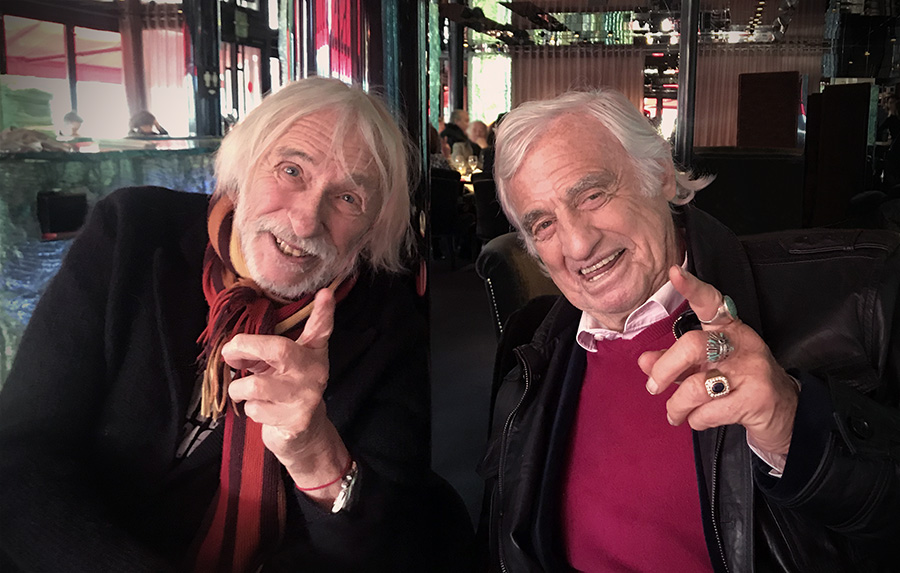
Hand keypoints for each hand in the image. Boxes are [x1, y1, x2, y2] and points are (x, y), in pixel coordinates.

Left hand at [222, 288, 348, 497]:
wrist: (303, 435)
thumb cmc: (286, 390)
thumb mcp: (282, 365)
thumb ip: (263, 349)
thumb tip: (231, 348)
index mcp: (312, 353)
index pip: (321, 329)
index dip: (324, 312)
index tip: (325, 293)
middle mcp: (315, 372)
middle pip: (280, 350)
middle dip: (246, 346)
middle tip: (229, 352)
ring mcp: (307, 397)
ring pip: (256, 385)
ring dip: (239, 387)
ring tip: (244, 390)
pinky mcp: (296, 421)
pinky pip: (256, 409)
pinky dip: (250, 409)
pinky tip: (263, 410)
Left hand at [638, 266, 798, 454]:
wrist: (786, 413)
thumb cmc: (739, 383)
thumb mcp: (708, 367)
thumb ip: (675, 362)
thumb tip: (644, 361)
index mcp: (729, 329)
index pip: (710, 302)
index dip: (692, 288)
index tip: (674, 272)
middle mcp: (741, 344)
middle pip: (692, 346)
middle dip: (665, 369)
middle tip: (653, 387)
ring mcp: (752, 371)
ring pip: (697, 385)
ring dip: (677, 405)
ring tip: (675, 414)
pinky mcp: (758, 399)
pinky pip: (710, 411)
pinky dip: (696, 420)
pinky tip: (698, 420)